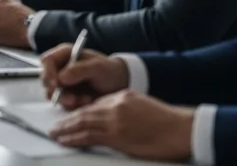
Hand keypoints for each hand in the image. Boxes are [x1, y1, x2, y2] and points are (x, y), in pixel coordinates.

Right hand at [40, 44, 129, 108]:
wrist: (119, 85)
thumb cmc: (109, 70)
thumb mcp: (98, 67)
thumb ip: (80, 70)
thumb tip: (61, 77)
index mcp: (65, 54)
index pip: (47, 61)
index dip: (48, 72)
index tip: (55, 84)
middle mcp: (60, 68)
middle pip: (46, 79)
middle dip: (57, 91)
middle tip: (72, 99)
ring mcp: (62, 83)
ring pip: (52, 94)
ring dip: (67, 100)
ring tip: (86, 100)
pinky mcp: (67, 95)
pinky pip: (63, 103)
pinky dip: (74, 105)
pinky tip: (87, 102)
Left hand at [50, 90, 194, 160]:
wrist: (181, 129)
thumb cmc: (167, 122)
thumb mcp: (142, 106)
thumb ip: (123, 109)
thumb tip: (108, 118)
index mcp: (122, 96)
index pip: (95, 104)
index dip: (80, 111)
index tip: (71, 117)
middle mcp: (115, 105)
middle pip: (85, 111)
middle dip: (68, 119)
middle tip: (55, 125)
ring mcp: (115, 120)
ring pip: (83, 123)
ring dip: (66, 128)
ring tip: (54, 133)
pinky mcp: (117, 135)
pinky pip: (89, 136)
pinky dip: (74, 138)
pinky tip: (66, 140)